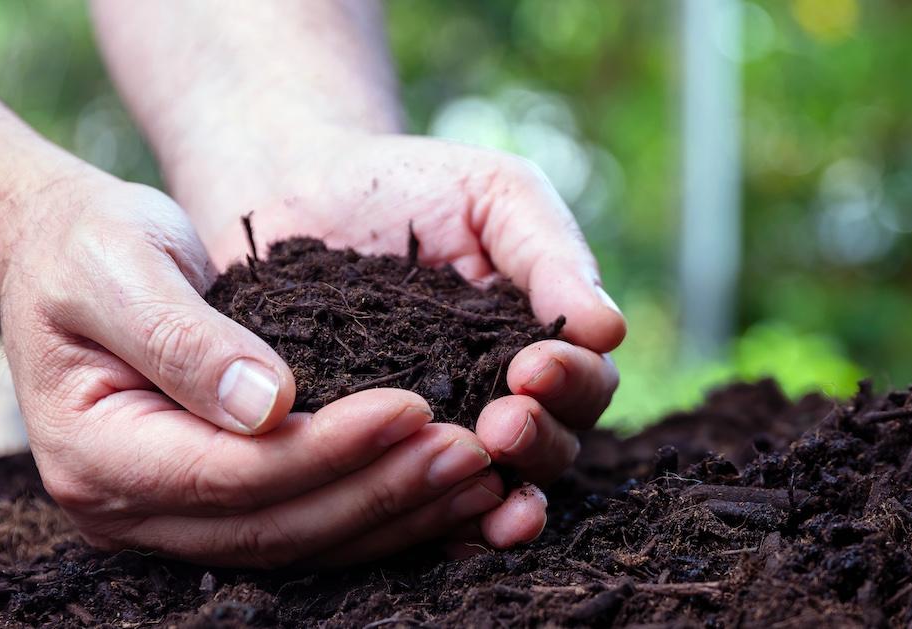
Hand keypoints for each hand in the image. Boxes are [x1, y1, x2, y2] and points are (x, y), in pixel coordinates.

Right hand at [0, 168, 516, 566]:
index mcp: (94, 456)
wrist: (61, 258)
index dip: (329, 449)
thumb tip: (267, 405)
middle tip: (472, 452)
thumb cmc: (84, 248)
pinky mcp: (209, 507)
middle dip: (380, 492)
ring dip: (393, 515)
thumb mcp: (118, 267)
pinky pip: (302, 529)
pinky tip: (441, 493)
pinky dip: (375, 515)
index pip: (233, 475)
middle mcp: (128, 510)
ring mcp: (167, 520)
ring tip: (479, 477)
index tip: (414, 406)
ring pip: (298, 544)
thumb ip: (183, 337)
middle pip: (275, 527)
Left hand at [172, 129, 625, 549]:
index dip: (570, 383)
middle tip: (501, 422)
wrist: (301, 189)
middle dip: (535, 441)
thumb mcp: (494, 196)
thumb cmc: (409, 186)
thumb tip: (610, 330)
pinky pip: (412, 501)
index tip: (534, 366)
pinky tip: (429, 524)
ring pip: (488, 485)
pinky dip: (431, 522)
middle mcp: (497, 397)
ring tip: (476, 471)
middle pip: (549, 447)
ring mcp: (435, 430)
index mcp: (538, 341)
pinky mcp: (372, 451)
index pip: (584, 383)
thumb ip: (550, 254)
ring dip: (494, 493)